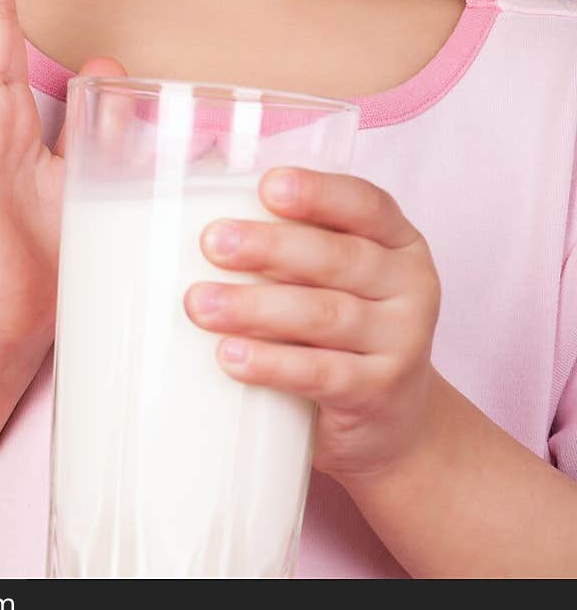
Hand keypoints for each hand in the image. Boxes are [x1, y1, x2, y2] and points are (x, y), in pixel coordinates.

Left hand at [183, 167, 441, 482]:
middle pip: (337, 258)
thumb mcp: (337, 279)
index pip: (365, 204)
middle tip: (212, 243)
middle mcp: (409, 285)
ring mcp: (401, 342)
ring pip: (324, 315)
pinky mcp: (380, 393)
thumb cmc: (344, 330)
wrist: (393, 422)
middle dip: (269, 247)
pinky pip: (322, 374)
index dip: (318, 192)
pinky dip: (272, 364)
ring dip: (256, 307)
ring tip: (200, 305)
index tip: (268, 186)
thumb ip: (293, 245)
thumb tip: (202, 221)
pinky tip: (231, 356)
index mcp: (398, 241)